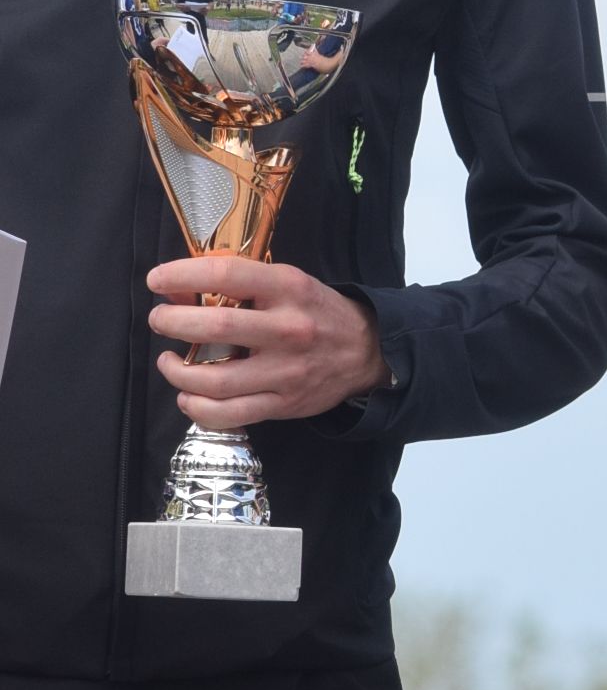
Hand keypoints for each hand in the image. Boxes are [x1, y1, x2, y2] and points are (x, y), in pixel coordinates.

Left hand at [148, 255, 390, 426]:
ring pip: (216, 380)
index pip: (226, 275)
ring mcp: (286, 372)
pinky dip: (198, 409)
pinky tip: (188, 395)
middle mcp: (288, 329)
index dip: (182, 275)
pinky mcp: (283, 404)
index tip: (157, 280)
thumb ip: (239, 284)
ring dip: (178, 371)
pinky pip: (230, 414)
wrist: (366, 351)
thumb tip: (178, 289)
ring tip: (169, 361)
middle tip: (160, 320)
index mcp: (288, 288)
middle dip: (172, 322)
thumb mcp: (286, 283)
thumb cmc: (316, 312)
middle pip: (215, 326)